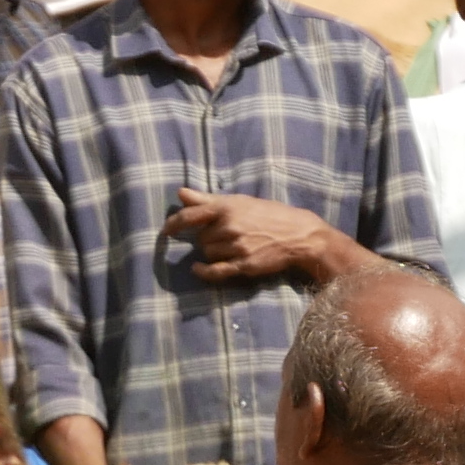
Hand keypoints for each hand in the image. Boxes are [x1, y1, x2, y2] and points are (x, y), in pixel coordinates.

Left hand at [172, 189, 352, 285]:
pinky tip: (197, 269)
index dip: (174, 224)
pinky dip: (203, 272)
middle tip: (225, 237)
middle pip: (200, 239)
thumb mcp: (238, 202)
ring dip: (213, 254)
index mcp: (227, 208)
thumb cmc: (267, 214)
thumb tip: (180, 193)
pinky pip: (215, 271)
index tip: (166, 231)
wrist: (297, 234)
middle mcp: (230, 226)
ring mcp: (237, 247)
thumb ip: (206, 200)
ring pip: (208, 254)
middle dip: (207, 239)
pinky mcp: (244, 265)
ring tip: (231, 247)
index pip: (190, 215)